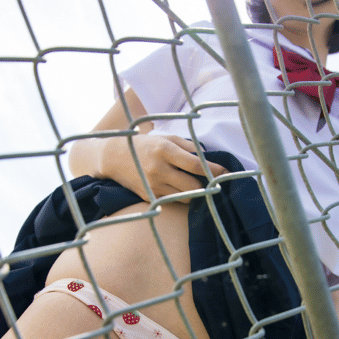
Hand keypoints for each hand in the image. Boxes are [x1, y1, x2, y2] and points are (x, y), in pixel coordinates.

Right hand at [103, 134, 227, 201]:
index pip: (196, 165)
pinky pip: (174, 201)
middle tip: (210, 180)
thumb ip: (189, 146)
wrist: (112, 157)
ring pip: (186, 196)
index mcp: (165, 150)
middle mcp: (159, 169)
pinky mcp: (149, 197)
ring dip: (193, 191)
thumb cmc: (144, 145)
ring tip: (190, 182)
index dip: (214, 170)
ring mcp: (153, 185)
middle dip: (205, 183)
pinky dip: (180, 196)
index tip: (226, 172)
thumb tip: (209, 158)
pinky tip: (178, 188)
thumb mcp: (166, 138)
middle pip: (194, 185)